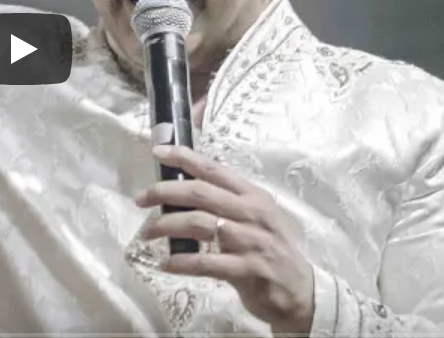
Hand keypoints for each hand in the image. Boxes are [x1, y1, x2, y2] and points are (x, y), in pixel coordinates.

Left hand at [135, 145, 314, 334]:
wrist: (301, 290)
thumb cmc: (271, 248)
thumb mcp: (256, 217)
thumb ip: (228, 201)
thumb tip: (185, 188)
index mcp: (252, 195)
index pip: (213, 169)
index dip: (184, 157)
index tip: (158, 152)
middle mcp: (251, 213)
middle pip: (199, 193)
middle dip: (164, 192)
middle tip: (141, 200)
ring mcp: (250, 241)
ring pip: (199, 224)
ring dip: (166, 227)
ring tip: (148, 234)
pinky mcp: (246, 270)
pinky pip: (205, 263)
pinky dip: (181, 263)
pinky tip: (165, 264)